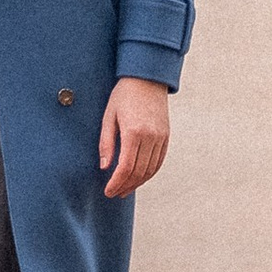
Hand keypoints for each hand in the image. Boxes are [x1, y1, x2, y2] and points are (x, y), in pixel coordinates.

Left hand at [99, 76, 170, 199]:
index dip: (116, 182)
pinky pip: (159, 161)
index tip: (108, 191)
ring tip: (125, 189)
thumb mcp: (109, 116)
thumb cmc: (123, 95)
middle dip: (126, 186)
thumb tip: (105, 167)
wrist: (147, 78)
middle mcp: (150, 136)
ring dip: (138, 182)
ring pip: (151, 169)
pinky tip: (139, 177)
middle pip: (139, 172)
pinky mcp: (166, 136)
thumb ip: (106, 143)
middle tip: (114, 193)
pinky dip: (149, 173)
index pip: (126, 167)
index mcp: (134, 132)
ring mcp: (161, 137)